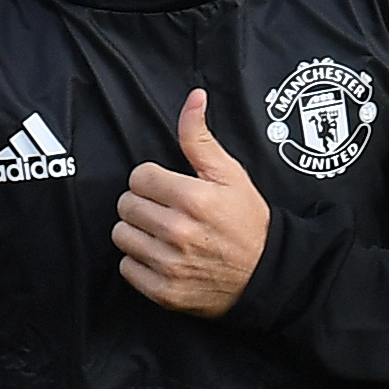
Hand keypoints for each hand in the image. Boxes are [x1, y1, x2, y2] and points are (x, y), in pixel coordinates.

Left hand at [113, 88, 269, 316]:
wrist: (267, 276)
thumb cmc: (247, 221)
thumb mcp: (230, 175)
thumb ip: (200, 138)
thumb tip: (193, 97)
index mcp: (192, 198)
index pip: (138, 177)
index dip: (152, 181)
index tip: (168, 189)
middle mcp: (178, 231)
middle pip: (125, 205)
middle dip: (143, 205)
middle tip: (166, 211)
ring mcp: (169, 264)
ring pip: (121, 235)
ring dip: (137, 233)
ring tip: (162, 234)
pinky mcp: (164, 291)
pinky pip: (126, 268)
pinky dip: (139, 263)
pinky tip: (161, 257)